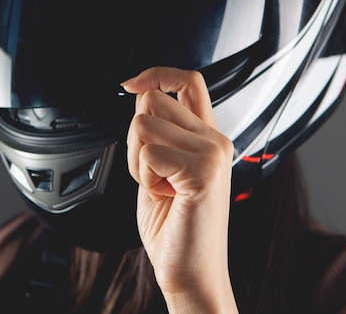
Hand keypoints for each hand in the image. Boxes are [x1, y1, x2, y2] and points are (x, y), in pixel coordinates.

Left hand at [123, 67, 237, 313]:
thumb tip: (139, 99)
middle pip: (152, 101)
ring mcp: (212, 153)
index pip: (189, 80)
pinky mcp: (203, 171)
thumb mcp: (162, 170)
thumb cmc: (174, 227)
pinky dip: (143, 177)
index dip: (157, 74)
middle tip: (152, 173)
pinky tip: (165, 196)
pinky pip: (148, 152)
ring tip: (160, 186)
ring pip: (143, 124)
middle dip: (136, 136)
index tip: (130, 84)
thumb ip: (159, 135)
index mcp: (207, 137)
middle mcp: (215, 140)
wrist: (190, 271)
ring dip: (138, 160)